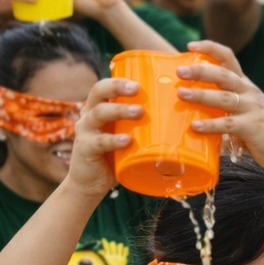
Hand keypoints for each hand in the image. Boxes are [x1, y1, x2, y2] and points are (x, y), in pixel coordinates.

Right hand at [67, 75, 141, 197]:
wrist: (90, 184)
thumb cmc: (114, 157)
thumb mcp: (126, 136)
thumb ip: (141, 128)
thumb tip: (178, 120)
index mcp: (97, 109)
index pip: (104, 86)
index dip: (118, 80)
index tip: (139, 81)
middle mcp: (88, 116)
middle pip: (98, 92)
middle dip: (117, 87)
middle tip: (138, 89)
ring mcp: (85, 132)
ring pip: (99, 113)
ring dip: (120, 110)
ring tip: (139, 112)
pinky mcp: (85, 149)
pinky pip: (99, 142)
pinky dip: (113, 140)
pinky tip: (126, 140)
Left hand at [179, 39, 263, 170]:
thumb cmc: (262, 133)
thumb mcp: (245, 112)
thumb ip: (223, 110)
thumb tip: (189, 114)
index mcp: (245, 85)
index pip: (228, 58)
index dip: (209, 48)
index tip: (190, 45)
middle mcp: (250, 92)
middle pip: (223, 74)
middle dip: (200, 71)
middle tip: (180, 71)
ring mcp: (252, 109)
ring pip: (224, 98)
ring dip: (201, 95)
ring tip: (182, 94)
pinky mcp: (252, 127)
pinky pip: (228, 124)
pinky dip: (210, 125)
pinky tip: (195, 126)